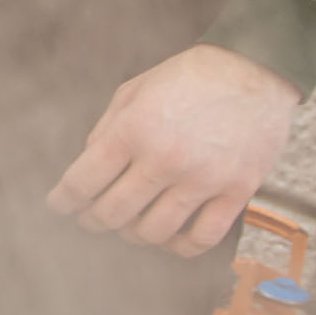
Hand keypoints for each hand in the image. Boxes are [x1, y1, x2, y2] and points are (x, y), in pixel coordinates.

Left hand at [45, 44, 300, 257]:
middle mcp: (164, 159)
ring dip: (132, 234)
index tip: (58, 206)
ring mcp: (202, 179)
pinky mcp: (236, 191)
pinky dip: (180, 247)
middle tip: (89, 218)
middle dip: (92, 221)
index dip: (63, 201)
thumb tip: (87, 167)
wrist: (257, 68)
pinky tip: (171, 238)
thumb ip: (106, 130)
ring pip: (153, 232)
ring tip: (129, 226)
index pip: (82, 182)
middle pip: (112, 214)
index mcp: (134, 129)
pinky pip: (202, 238)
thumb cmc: (191, 76)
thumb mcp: (135, 89)